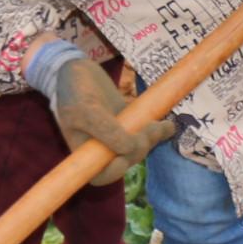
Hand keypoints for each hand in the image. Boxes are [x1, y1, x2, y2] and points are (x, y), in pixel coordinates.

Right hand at [40, 54, 173, 186]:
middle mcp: (101, 147)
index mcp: (85, 151)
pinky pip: (146, 131)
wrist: (77, 68)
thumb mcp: (86, 110)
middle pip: (125, 159)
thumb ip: (107, 132)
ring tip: (162, 124)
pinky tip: (169, 125)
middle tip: (149, 128)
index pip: (101, 175)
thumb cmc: (74, 90)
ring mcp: (116, 135)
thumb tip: (131, 149)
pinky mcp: (129, 122)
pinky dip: (160, 129)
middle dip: (139, 147)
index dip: (115, 171)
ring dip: (152, 137)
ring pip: (139, 146)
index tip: (123, 156)